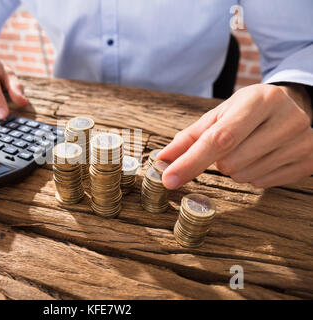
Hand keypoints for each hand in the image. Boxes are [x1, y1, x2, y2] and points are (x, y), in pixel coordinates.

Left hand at [157, 83, 312, 188]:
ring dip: (237, 169)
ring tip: (250, 148)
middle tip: (232, 145)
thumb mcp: (219, 115)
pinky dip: (254, 175)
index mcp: (259, 100)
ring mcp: (302, 141)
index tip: (169, 179)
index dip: (191, 161)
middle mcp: (286, 118)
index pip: (220, 138)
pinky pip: (264, 183)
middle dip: (220, 161)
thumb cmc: (248, 110)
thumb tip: (162, 159)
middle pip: (230, 162)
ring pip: (246, 176)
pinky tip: (263, 156)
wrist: (292, 105)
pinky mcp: (310, 159)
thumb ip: (189, 137)